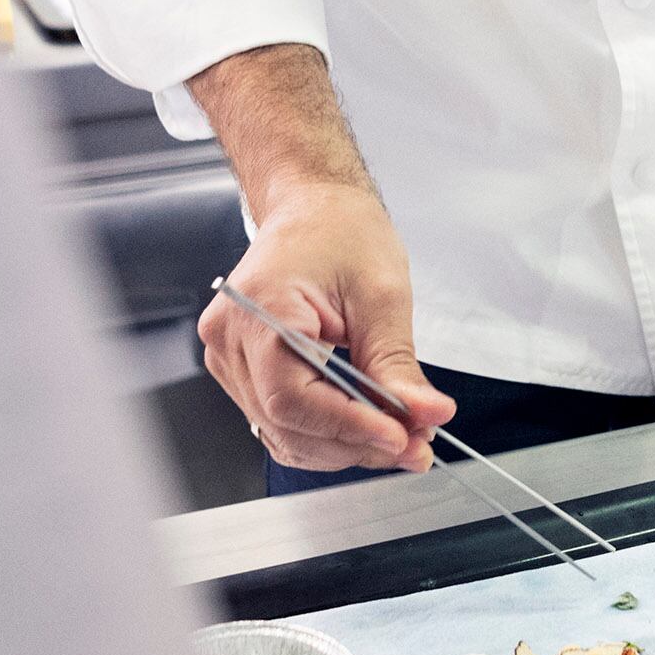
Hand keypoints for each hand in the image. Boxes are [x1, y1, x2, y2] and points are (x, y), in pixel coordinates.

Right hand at [196, 182, 455, 475]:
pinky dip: (324, 436)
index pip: (292, 395)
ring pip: (283, 432)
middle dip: (356, 443)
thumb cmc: (340, 231)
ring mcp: (229, 358)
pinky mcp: (242, 371)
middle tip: (417, 444)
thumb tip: (426, 415)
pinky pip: (279, 422)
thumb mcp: (381, 294)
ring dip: (344, 446)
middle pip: (286, 422)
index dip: (348, 426)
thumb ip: (397, 363)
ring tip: (401, 438)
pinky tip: (365, 431)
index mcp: (259, 308)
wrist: (312, 208)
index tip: (400, 438)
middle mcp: (230, 338)